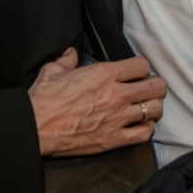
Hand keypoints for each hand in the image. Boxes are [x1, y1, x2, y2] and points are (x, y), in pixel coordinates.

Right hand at [28, 48, 165, 156]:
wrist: (36, 127)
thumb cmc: (44, 98)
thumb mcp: (54, 69)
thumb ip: (67, 59)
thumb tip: (70, 54)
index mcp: (105, 73)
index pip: (143, 65)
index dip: (141, 69)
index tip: (136, 73)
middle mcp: (118, 94)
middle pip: (157, 87)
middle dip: (155, 87)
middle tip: (147, 90)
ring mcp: (119, 118)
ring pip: (155, 110)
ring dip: (152, 108)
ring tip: (145, 108)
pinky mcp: (115, 139)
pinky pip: (145, 134)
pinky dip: (145, 129)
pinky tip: (139, 126)